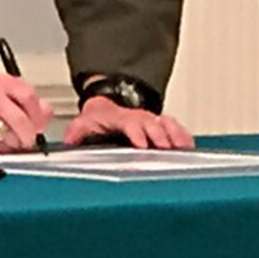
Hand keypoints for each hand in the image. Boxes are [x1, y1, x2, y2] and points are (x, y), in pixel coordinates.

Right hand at [0, 77, 53, 151]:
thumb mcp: (5, 96)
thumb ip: (29, 104)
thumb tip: (46, 115)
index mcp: (2, 83)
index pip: (28, 96)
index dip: (38, 115)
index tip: (39, 126)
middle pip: (21, 118)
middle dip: (29, 135)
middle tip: (30, 142)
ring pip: (11, 135)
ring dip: (17, 145)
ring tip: (14, 144)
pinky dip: (3, 151)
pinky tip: (0, 147)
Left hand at [64, 96, 193, 148]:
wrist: (107, 107)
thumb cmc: (99, 120)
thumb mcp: (82, 123)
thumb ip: (76, 132)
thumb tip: (69, 141)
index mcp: (119, 118)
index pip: (130, 123)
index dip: (137, 133)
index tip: (142, 145)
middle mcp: (137, 117)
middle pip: (152, 124)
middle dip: (160, 136)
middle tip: (166, 149)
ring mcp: (150, 120)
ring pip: (166, 124)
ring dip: (175, 135)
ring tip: (183, 148)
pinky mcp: (159, 125)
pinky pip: (174, 128)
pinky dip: (182, 135)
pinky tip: (189, 146)